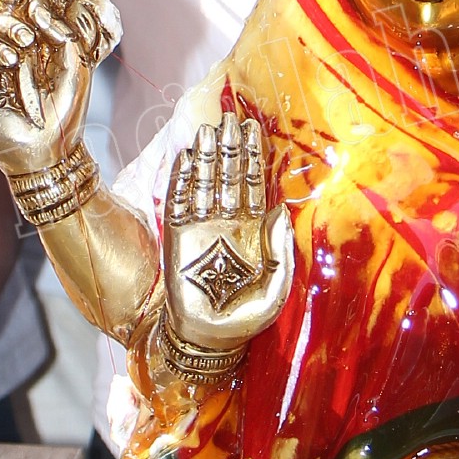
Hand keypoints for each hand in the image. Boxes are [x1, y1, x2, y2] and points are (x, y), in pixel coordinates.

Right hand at [0, 0, 118, 179]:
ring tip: (13, 59)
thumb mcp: (75, 65)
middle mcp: (5, 46)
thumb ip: (62, 33)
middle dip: (8, 21)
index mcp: (32, 39)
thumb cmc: (65, 110)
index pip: (18, 7)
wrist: (47, 152)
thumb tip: (36, 8)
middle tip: (26, 39)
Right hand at [162, 116, 290, 357]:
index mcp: (253, 232)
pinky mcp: (176, 238)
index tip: (253, 129)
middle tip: (229, 119)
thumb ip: (280, 250)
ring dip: (205, 157)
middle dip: (230, 148)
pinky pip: (178, 202)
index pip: (253, 185)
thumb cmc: (245, 319)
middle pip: (229, 177)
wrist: (207, 339)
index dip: (253, 157)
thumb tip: (281, 210)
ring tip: (207, 129)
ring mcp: (201, 229)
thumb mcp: (275, 288)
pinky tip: (184, 157)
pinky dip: (181, 180)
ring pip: (204, 183)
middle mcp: (227, 224)